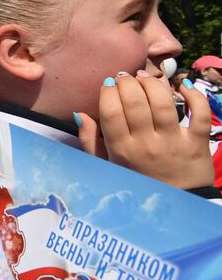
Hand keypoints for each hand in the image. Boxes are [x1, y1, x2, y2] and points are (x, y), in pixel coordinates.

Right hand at [77, 73, 213, 188]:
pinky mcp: (197, 142)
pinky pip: (200, 114)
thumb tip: (80, 114)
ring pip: (164, 103)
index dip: (108, 92)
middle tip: (125, 76)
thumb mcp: (107, 165)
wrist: (176, 203)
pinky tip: (184, 86)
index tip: (108, 84)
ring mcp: (173, 142)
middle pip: (135, 102)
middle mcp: (147, 144)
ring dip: (153, 83)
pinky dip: (195, 96)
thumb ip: (90, 141)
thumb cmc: (137, 180)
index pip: (111, 112)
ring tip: (146, 76)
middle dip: (128, 82)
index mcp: (121, 150)